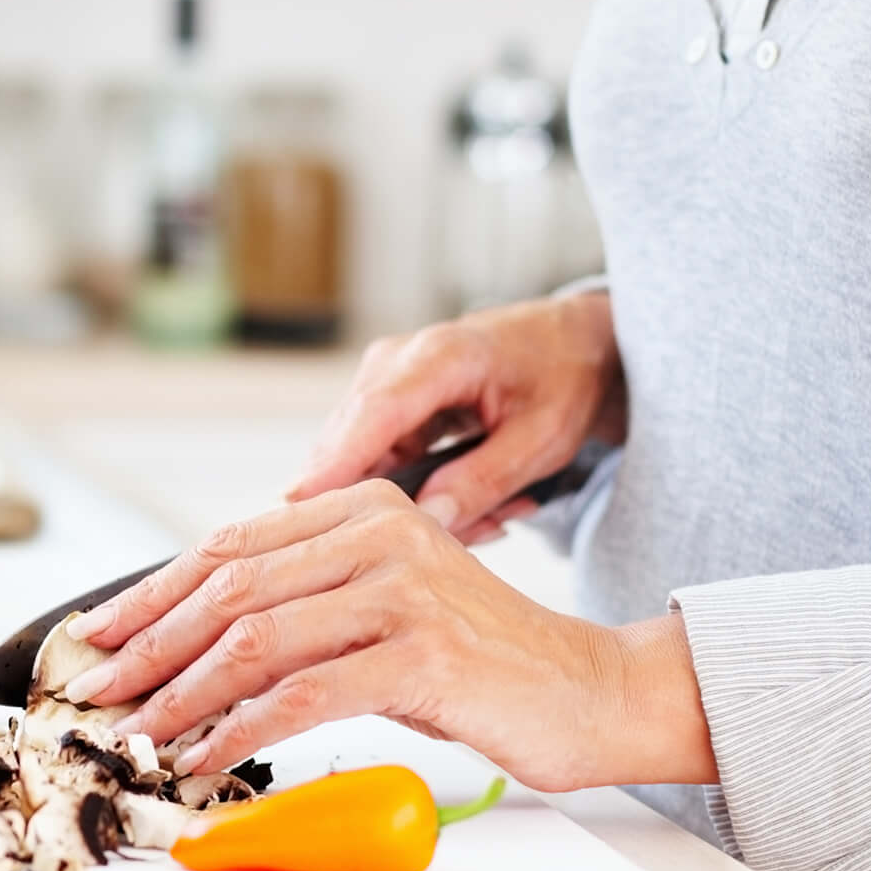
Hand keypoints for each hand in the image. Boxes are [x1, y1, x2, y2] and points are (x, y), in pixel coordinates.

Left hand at [64, 480, 715, 790]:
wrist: (589, 692)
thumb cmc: (477, 665)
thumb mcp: (381, 614)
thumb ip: (304, 609)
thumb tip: (185, 647)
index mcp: (362, 508)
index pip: (227, 544)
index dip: (148, 593)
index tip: (92, 637)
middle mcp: (380, 531)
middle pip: (228, 586)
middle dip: (147, 645)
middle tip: (95, 693)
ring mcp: (403, 589)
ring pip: (255, 638)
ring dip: (180, 695)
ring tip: (137, 734)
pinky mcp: (424, 654)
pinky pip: (304, 693)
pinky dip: (240, 729)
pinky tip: (206, 757)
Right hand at [292, 291, 626, 543]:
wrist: (571, 342)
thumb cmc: (564, 377)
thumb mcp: (543, 439)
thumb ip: (483, 480)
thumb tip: (426, 521)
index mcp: (441, 356)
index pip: (373, 414)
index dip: (335, 464)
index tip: (299, 508)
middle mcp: (396, 362)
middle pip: (350, 446)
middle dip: (395, 507)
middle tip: (479, 529)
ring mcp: (383, 383)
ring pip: (362, 465)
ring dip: (418, 503)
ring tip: (494, 509)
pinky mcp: (384, 407)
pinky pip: (378, 465)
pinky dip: (420, 492)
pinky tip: (476, 499)